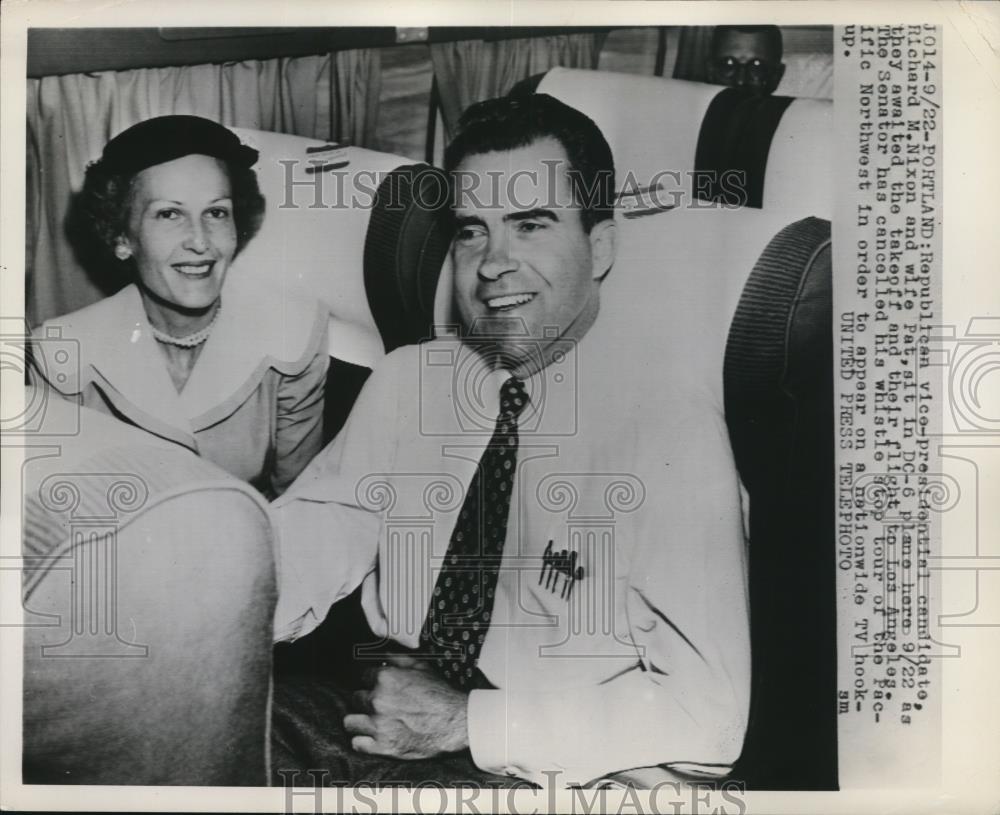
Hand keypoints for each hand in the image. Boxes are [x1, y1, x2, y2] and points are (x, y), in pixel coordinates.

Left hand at [344, 659, 469, 758]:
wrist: (455, 722)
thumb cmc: (440, 694)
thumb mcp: (422, 667)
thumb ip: (398, 659)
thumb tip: (383, 657)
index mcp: (385, 678)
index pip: (362, 676)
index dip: (371, 681)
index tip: (377, 687)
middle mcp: (377, 700)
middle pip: (355, 698)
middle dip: (365, 700)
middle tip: (378, 705)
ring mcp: (378, 725)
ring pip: (349, 722)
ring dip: (359, 721)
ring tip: (370, 721)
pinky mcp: (382, 746)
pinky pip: (357, 743)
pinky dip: (363, 741)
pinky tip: (372, 737)